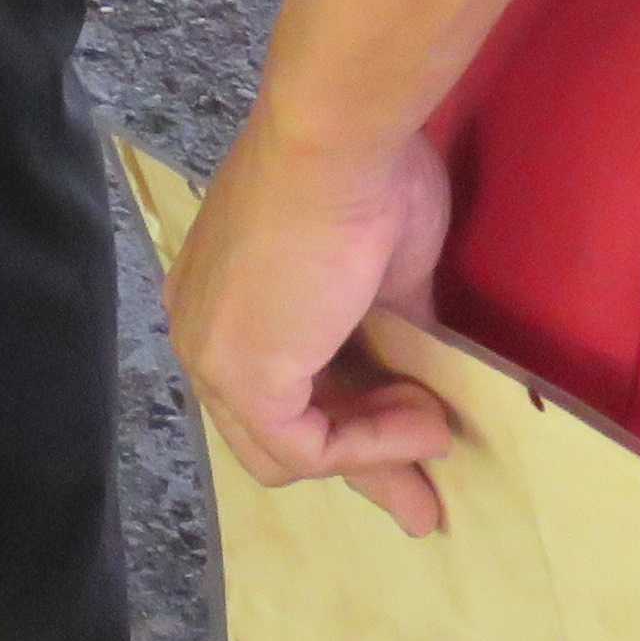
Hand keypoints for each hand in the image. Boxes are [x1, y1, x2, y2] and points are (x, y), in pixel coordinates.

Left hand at [167, 123, 459, 533]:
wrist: (341, 142)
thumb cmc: (363, 181)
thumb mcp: (383, 278)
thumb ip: (389, 340)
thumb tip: (429, 398)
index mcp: (220, 297)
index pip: (275, 389)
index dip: (348, 424)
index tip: (419, 437)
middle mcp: (201, 330)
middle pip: (277, 432)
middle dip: (361, 463)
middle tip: (425, 498)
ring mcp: (213, 357)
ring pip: (289, 451)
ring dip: (374, 453)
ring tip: (438, 430)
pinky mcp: (244, 380)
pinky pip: (310, 449)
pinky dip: (373, 448)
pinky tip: (424, 422)